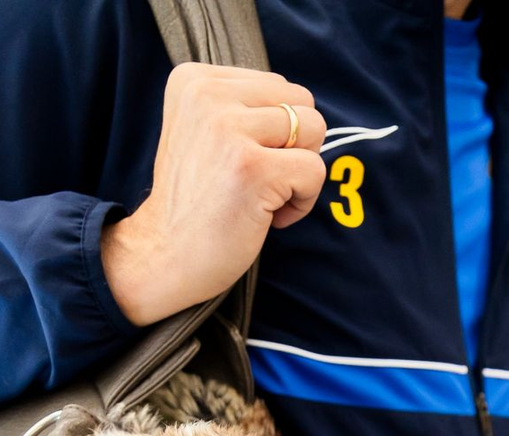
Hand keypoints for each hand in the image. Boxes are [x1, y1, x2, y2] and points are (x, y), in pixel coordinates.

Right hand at [101, 63, 327, 325]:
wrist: (164, 254)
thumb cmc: (196, 203)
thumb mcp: (207, 134)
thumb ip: (246, 111)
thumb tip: (303, 110)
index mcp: (195, 80)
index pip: (280, 86)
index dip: (280, 132)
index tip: (249, 162)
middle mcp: (208, 94)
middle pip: (303, 103)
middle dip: (297, 146)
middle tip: (264, 180)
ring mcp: (229, 129)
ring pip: (313, 130)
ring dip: (301, 173)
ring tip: (265, 196)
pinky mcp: (252, 167)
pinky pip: (314, 171)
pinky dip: (302, 202)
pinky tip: (269, 216)